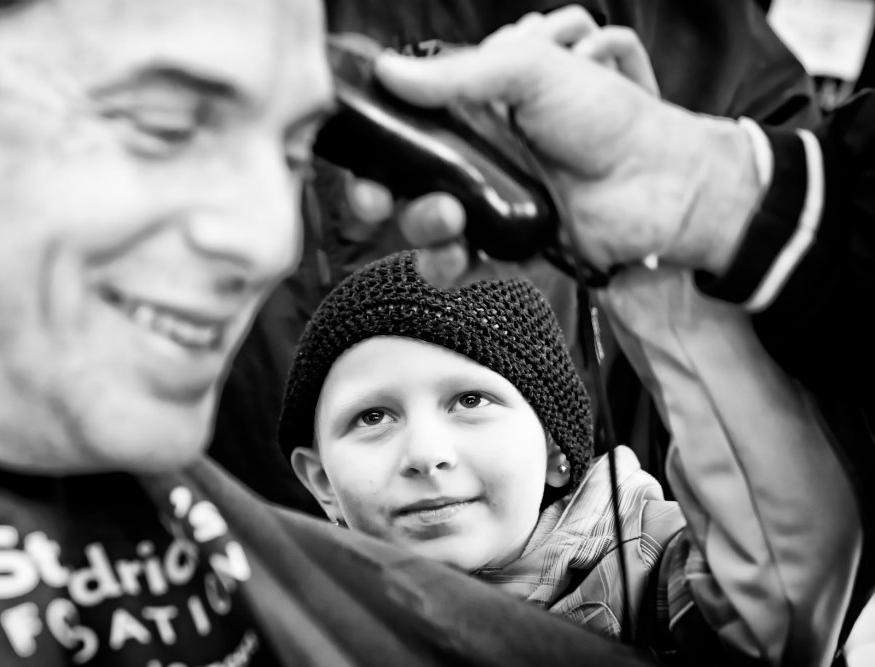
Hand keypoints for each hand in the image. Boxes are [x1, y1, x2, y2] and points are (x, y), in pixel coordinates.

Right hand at [371, 6, 756, 282]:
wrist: (662, 181)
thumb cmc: (610, 116)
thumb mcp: (533, 68)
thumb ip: (458, 73)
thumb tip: (390, 72)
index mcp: (475, 107)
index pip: (405, 124)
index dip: (375, 142)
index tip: (359, 151)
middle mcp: (476, 155)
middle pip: (401, 180)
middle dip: (379, 193)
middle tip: (377, 196)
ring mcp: (489, 200)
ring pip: (423, 223)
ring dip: (421, 225)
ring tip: (451, 217)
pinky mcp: (504, 242)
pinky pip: (457, 263)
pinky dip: (448, 265)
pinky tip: (459, 254)